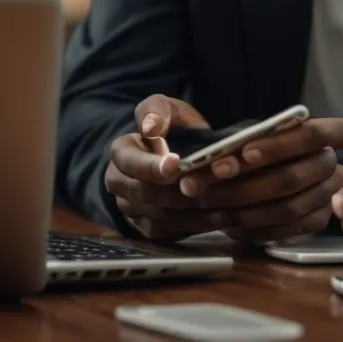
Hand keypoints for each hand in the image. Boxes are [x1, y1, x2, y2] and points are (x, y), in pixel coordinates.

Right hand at [103, 95, 214, 240]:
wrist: (180, 154)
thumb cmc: (174, 129)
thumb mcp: (168, 109)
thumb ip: (158, 110)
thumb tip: (150, 127)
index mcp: (121, 152)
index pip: (130, 162)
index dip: (152, 166)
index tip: (177, 163)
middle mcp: (119, 184)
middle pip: (146, 194)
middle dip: (178, 192)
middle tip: (208, 187)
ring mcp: (132, 210)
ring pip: (160, 217)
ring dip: (192, 211)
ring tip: (222, 202)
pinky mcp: (149, 229)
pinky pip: (170, 232)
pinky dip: (196, 225)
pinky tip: (220, 216)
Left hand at [175, 116, 342, 243]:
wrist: (307, 176)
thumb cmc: (275, 150)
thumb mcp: (262, 137)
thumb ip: (245, 143)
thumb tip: (214, 156)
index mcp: (318, 136)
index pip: (310, 135)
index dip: (277, 145)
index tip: (245, 152)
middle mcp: (327, 165)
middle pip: (289, 178)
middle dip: (243, 183)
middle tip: (205, 187)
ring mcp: (326, 196)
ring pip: (286, 209)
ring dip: (243, 210)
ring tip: (209, 206)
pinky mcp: (318, 222)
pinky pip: (285, 230)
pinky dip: (254, 229)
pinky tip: (227, 224)